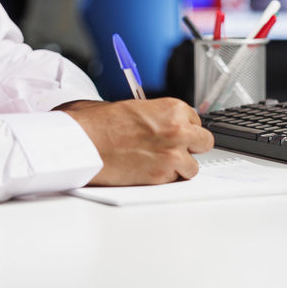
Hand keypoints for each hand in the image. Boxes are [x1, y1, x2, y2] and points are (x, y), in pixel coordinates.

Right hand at [55, 98, 213, 185]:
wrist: (82, 143)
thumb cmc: (98, 124)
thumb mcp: (132, 106)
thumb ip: (155, 115)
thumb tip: (159, 122)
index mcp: (171, 108)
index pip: (195, 120)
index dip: (183, 128)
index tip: (174, 132)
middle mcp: (178, 130)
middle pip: (204, 142)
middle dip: (190, 146)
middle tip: (174, 149)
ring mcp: (172, 155)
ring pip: (193, 167)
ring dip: (179, 166)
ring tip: (158, 163)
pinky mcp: (162, 176)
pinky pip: (175, 181)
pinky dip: (164, 179)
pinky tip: (148, 171)